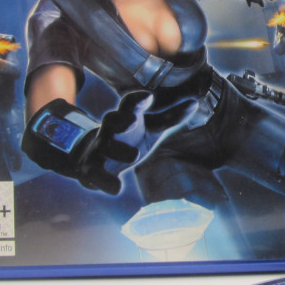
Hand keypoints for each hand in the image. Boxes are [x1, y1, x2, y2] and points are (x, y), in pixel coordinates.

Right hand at [21, 91, 194, 194]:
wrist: (90, 158)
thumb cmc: (129, 139)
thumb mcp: (150, 128)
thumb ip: (170, 118)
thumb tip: (194, 104)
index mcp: (125, 117)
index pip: (128, 104)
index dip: (136, 99)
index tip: (148, 97)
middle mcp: (110, 130)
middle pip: (111, 120)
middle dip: (120, 120)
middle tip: (131, 121)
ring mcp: (99, 149)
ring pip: (105, 147)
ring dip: (118, 151)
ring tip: (134, 155)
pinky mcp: (92, 170)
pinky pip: (97, 175)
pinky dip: (107, 182)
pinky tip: (118, 188)